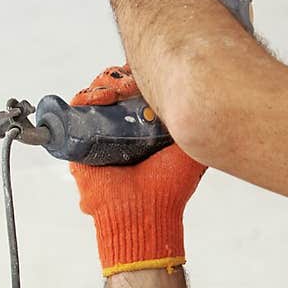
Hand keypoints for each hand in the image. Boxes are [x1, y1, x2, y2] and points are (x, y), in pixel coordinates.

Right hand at [70, 66, 206, 276]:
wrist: (144, 211)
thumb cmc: (168, 189)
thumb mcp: (190, 152)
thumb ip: (198, 129)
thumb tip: (211, 104)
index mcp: (144, 128)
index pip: (138, 90)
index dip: (142, 76)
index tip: (149, 76)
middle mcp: (121, 128)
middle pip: (117, 86)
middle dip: (124, 77)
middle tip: (134, 83)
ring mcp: (99, 133)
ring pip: (97, 93)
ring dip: (107, 83)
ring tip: (119, 90)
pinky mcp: (79, 140)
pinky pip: (77, 108)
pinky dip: (87, 96)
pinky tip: (103, 97)